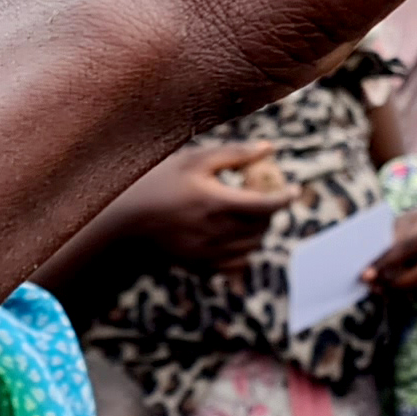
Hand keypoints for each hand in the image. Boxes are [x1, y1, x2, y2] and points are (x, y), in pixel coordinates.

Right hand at [111, 142, 294, 265]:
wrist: (121, 221)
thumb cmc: (157, 182)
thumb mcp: (193, 160)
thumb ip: (234, 154)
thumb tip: (270, 148)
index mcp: (215, 202)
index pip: (266, 204)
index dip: (286, 196)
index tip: (294, 189)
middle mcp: (214, 231)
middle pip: (262, 226)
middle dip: (271, 212)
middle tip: (267, 197)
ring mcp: (207, 253)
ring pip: (252, 247)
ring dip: (259, 231)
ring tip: (250, 214)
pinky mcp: (199, 266)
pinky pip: (236, 264)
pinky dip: (244, 251)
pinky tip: (235, 235)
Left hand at [362, 208, 416, 301]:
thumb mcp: (409, 223)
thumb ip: (392, 239)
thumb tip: (371, 264)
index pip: (407, 249)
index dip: (384, 263)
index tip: (364, 275)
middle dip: (393, 285)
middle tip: (372, 287)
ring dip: (403, 294)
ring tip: (383, 290)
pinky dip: (416, 298)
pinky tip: (402, 291)